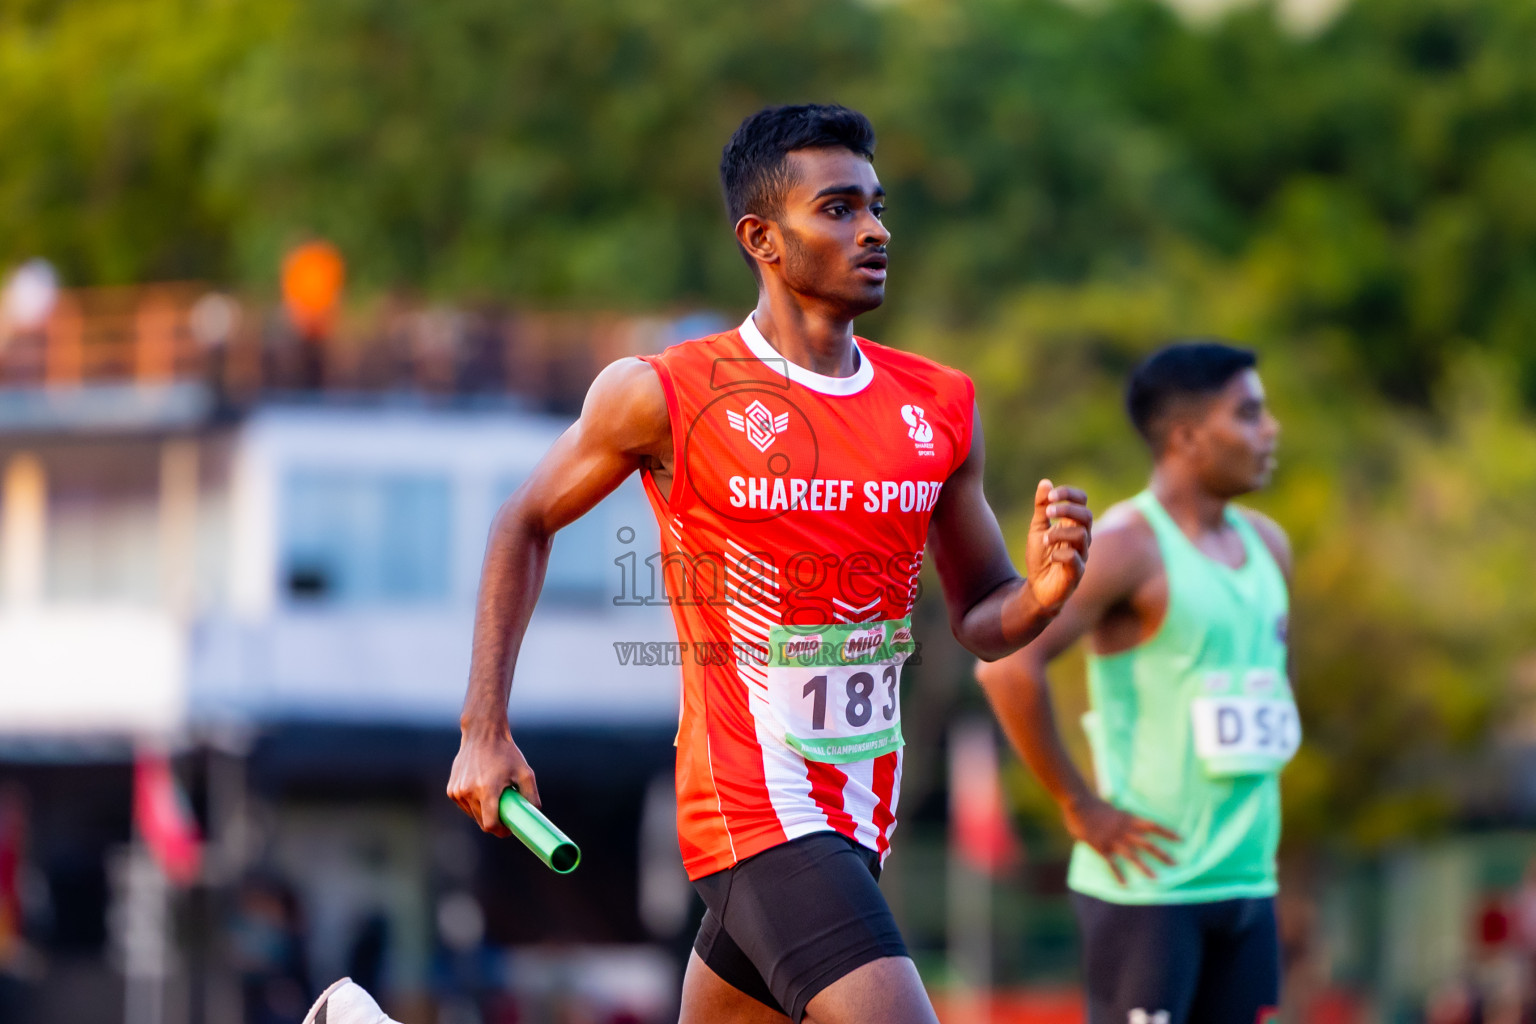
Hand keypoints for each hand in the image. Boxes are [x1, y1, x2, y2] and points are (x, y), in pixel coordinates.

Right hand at [447, 723, 540, 836]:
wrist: (482, 734)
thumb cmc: (506, 753)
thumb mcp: (525, 772)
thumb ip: (531, 795)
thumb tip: (535, 814)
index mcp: (487, 790)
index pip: (490, 824)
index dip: (500, 830)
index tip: (508, 828)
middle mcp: (469, 792)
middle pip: (482, 822)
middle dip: (494, 822)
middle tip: (505, 812)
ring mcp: (457, 792)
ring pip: (473, 815)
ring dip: (484, 812)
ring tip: (494, 794)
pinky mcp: (451, 790)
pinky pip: (465, 806)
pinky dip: (474, 803)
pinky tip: (481, 788)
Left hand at [1025, 479, 1091, 610]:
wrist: (1036, 588)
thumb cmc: (1041, 557)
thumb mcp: (1037, 528)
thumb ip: (1041, 507)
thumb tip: (1046, 483)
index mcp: (1073, 524)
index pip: (1082, 501)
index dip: (1069, 494)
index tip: (1051, 495)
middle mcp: (1081, 538)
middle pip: (1086, 515)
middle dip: (1067, 510)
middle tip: (1047, 513)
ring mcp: (1081, 555)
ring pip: (1082, 535)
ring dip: (1060, 533)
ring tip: (1045, 538)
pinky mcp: (1075, 573)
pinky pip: (1076, 559)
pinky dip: (1061, 554)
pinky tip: (1051, 556)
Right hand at [1064, 793, 1178, 884]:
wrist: (1078, 803)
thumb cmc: (1094, 804)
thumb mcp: (1113, 808)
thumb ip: (1122, 818)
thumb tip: (1128, 822)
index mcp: (1128, 818)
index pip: (1153, 825)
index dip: (1167, 832)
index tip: (1182, 839)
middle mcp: (1124, 830)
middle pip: (1147, 844)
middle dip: (1162, 854)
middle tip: (1176, 864)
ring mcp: (1113, 839)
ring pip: (1133, 855)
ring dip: (1145, 867)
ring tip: (1156, 879)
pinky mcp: (1101, 847)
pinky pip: (1111, 863)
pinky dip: (1118, 874)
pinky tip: (1124, 885)